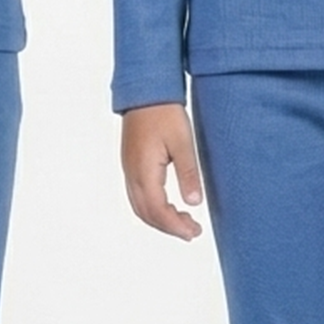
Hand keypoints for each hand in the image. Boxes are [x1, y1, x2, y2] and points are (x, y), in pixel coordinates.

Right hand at [121, 104, 203, 240]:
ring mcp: (129, 170)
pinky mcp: (131, 165)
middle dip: (169, 227)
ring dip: (160, 219)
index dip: (175, 226)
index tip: (193, 232)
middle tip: (192, 231)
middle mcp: (132, 174)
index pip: (158, 210)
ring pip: (140, 207)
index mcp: (144, 170)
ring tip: (184, 221)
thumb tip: (194, 203)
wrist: (145, 91)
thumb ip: (188, 174)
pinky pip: (137, 196)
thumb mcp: (183, 142)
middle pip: (146, 214)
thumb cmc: (164, 112)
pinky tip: (169, 205)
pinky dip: (153, 208)